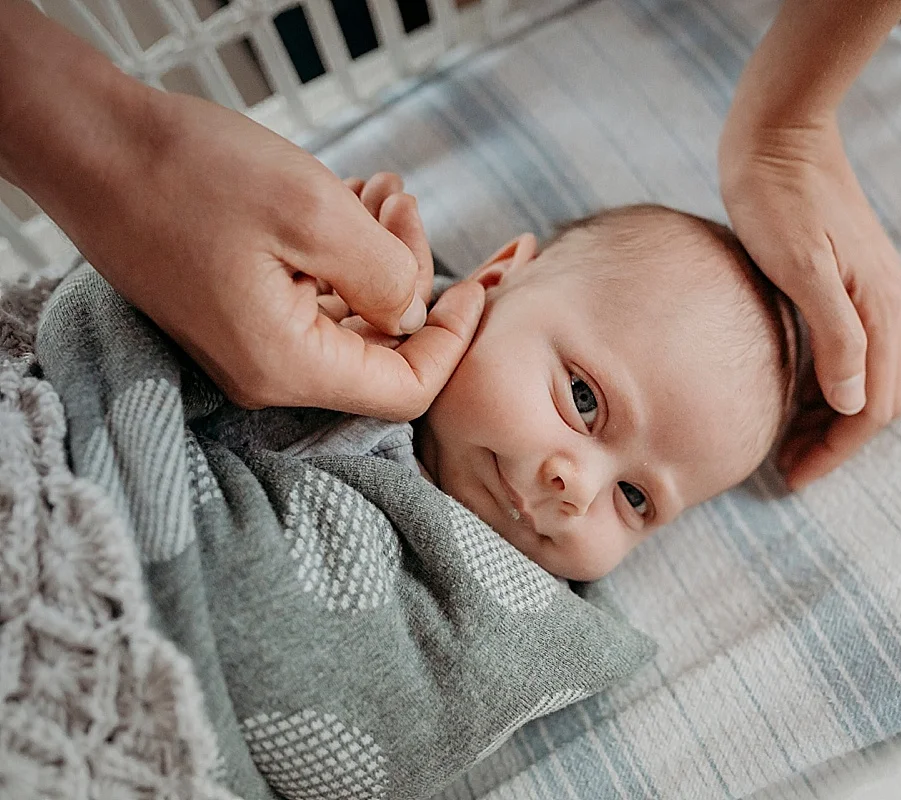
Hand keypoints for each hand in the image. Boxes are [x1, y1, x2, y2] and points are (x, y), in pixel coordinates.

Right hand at [71, 91, 479, 419]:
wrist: (89, 147)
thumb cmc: (189, 173)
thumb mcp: (313, 213)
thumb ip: (385, 276)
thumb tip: (414, 315)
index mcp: (288, 364)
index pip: (406, 390)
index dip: (452, 342)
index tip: (474, 286)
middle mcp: (269, 372)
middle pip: (380, 349)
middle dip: (411, 276)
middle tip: (402, 203)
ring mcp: (249, 345)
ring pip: (350, 317)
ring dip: (378, 256)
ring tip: (378, 190)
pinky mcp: (236, 313)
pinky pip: (313, 299)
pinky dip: (342, 256)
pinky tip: (349, 202)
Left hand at [720, 119, 900, 488]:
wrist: (778, 129)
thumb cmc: (777, 194)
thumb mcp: (800, 265)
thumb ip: (834, 334)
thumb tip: (852, 403)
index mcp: (878, 307)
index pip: (873, 406)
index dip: (836, 449)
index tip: (792, 476)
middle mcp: (883, 304)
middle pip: (875, 398)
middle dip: (836, 441)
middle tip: (785, 465)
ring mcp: (866, 291)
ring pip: (862, 376)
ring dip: (830, 414)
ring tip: (784, 439)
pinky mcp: (845, 279)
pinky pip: (847, 349)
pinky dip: (824, 381)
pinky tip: (790, 387)